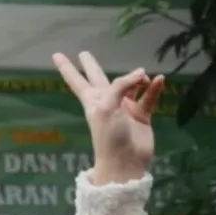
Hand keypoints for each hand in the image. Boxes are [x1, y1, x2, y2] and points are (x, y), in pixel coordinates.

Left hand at [53, 51, 162, 183]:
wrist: (125, 161)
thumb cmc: (108, 136)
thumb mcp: (107, 107)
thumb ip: (120, 86)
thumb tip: (142, 74)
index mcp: (92, 100)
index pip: (77, 80)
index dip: (67, 68)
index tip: (56, 55)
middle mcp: (107, 101)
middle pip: (97, 78)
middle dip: (91, 66)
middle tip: (84, 53)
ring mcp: (124, 108)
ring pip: (129, 86)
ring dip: (136, 78)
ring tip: (143, 74)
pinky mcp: (141, 115)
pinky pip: (148, 97)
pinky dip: (154, 89)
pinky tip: (159, 80)